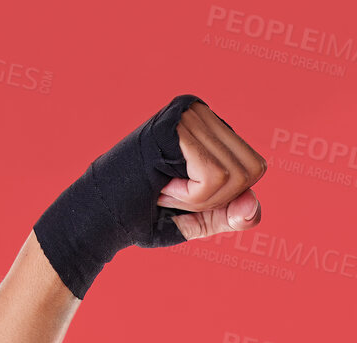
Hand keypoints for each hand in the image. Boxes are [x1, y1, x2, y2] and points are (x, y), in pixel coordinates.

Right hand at [154, 99, 268, 240]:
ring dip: (200, 200)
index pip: (255, 167)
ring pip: (235, 176)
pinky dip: (193, 197)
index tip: (186, 191)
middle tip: (174, 193)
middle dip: (217, 199)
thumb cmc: (148, 215)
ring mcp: (186, 112)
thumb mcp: (204, 219)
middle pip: (251, 170)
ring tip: (165, 188)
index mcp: (208, 125)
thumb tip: (253, 203)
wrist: (101, 219)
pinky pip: (216, 177)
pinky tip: (162, 185)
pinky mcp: (174, 125)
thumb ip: (235, 215)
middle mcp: (199, 110)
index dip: (226, 197)